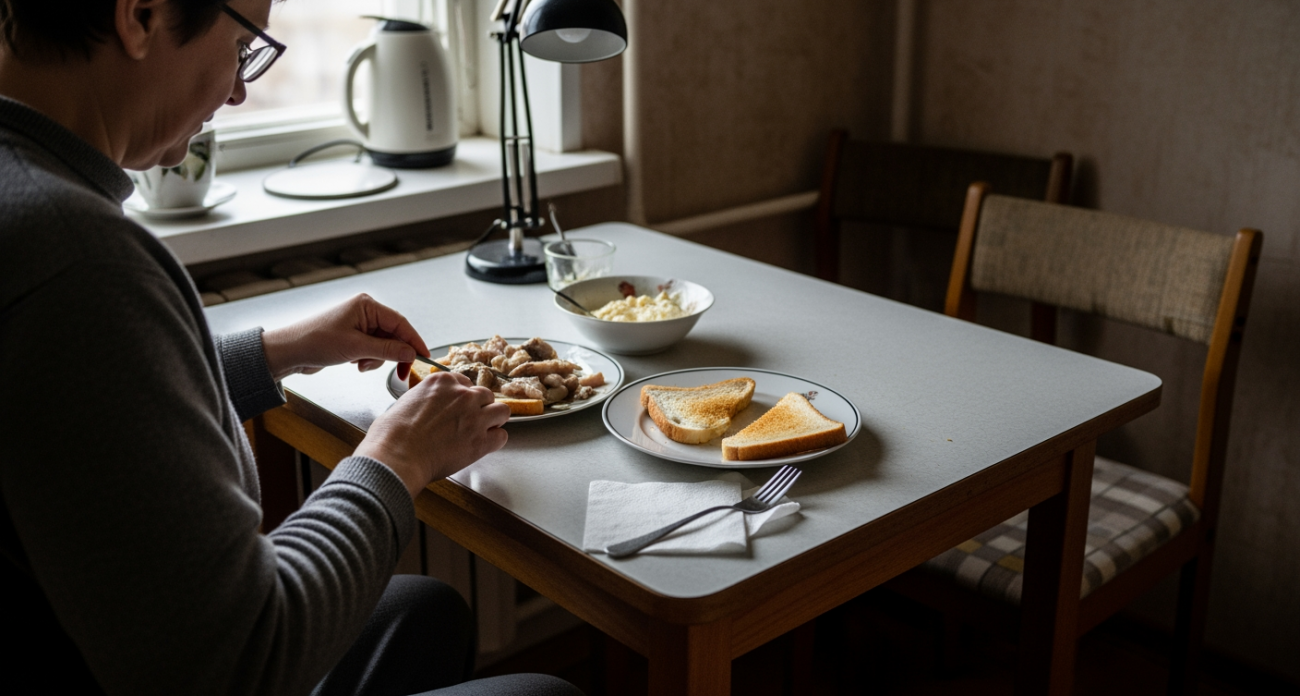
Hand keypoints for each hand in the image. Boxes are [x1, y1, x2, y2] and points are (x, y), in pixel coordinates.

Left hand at [261, 294, 428, 381]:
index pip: (400, 323)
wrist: (288, 352)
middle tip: (400, 371)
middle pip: (394, 334)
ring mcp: (358, 325)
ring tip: (360, 364)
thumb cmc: (314, 341)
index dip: (414, 340)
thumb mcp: (355, 347)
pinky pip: (372, 350)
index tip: (424, 356)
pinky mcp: (352, 337)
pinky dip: (367, 359)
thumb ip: (387, 349)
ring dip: (377, 358)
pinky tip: (354, 363)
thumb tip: (411, 352)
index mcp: (366, 305)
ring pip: (383, 345)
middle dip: (392, 353)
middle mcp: (364, 312)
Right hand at [354, 371, 510, 497]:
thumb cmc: (392, 434)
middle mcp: (462, 395)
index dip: (463, 397)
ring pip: (502, 411)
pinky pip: (502, 436)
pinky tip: (484, 446)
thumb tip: (422, 407)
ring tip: (484, 431)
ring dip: (494, 421)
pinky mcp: (481, 440)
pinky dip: (495, 442)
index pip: (465, 383)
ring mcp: (474, 416)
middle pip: (486, 395)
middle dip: (480, 408)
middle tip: (470, 421)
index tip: (459, 407)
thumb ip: (422, 399)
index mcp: (442, 382)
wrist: (396, 455)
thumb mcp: (404, 402)